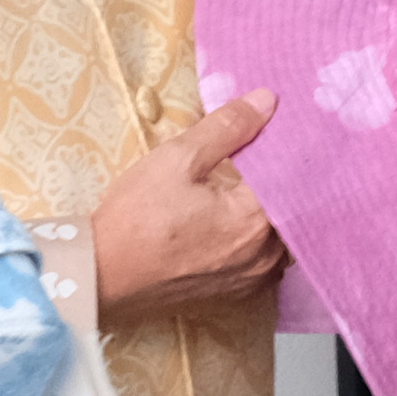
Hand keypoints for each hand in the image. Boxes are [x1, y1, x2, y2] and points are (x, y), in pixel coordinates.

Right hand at [94, 91, 283, 320]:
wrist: (100, 275)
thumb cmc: (136, 217)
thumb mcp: (177, 158)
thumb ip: (228, 128)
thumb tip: (268, 101)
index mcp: (256, 220)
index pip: (295, 177)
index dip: (292, 151)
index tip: (288, 128)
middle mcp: (265, 256)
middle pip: (296, 210)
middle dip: (289, 181)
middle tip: (277, 150)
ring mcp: (252, 280)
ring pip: (284, 239)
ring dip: (277, 212)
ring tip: (263, 182)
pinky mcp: (236, 294)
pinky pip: (266, 260)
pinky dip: (264, 238)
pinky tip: (246, 218)